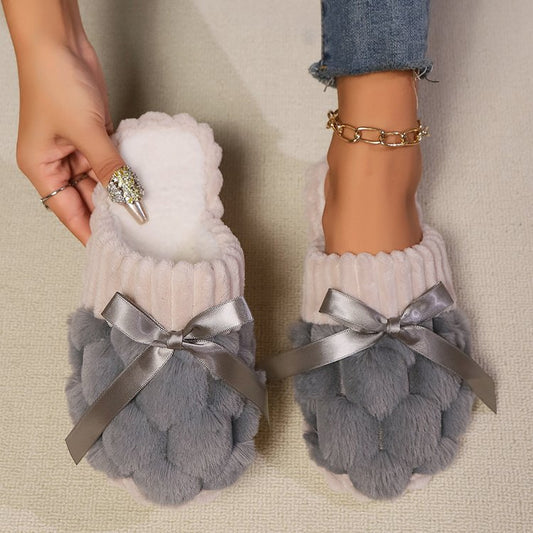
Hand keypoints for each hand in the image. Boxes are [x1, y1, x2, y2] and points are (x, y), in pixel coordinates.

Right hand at [15, 41, 124, 243]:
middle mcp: (57, 161)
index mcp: (41, 167)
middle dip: (109, 211)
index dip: (89, 230)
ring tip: (142, 209)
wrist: (60, 41)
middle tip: (135, 229)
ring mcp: (76, 148)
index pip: (67, 211)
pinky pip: (110, 161)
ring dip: (119, 189)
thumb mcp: (85, 132)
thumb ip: (109, 168)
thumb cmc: (53, 81)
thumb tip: (128, 198)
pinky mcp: (93, 135)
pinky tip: (140, 182)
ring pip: (101, 180)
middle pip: (86, 198)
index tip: (111, 248)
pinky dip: (123, 169)